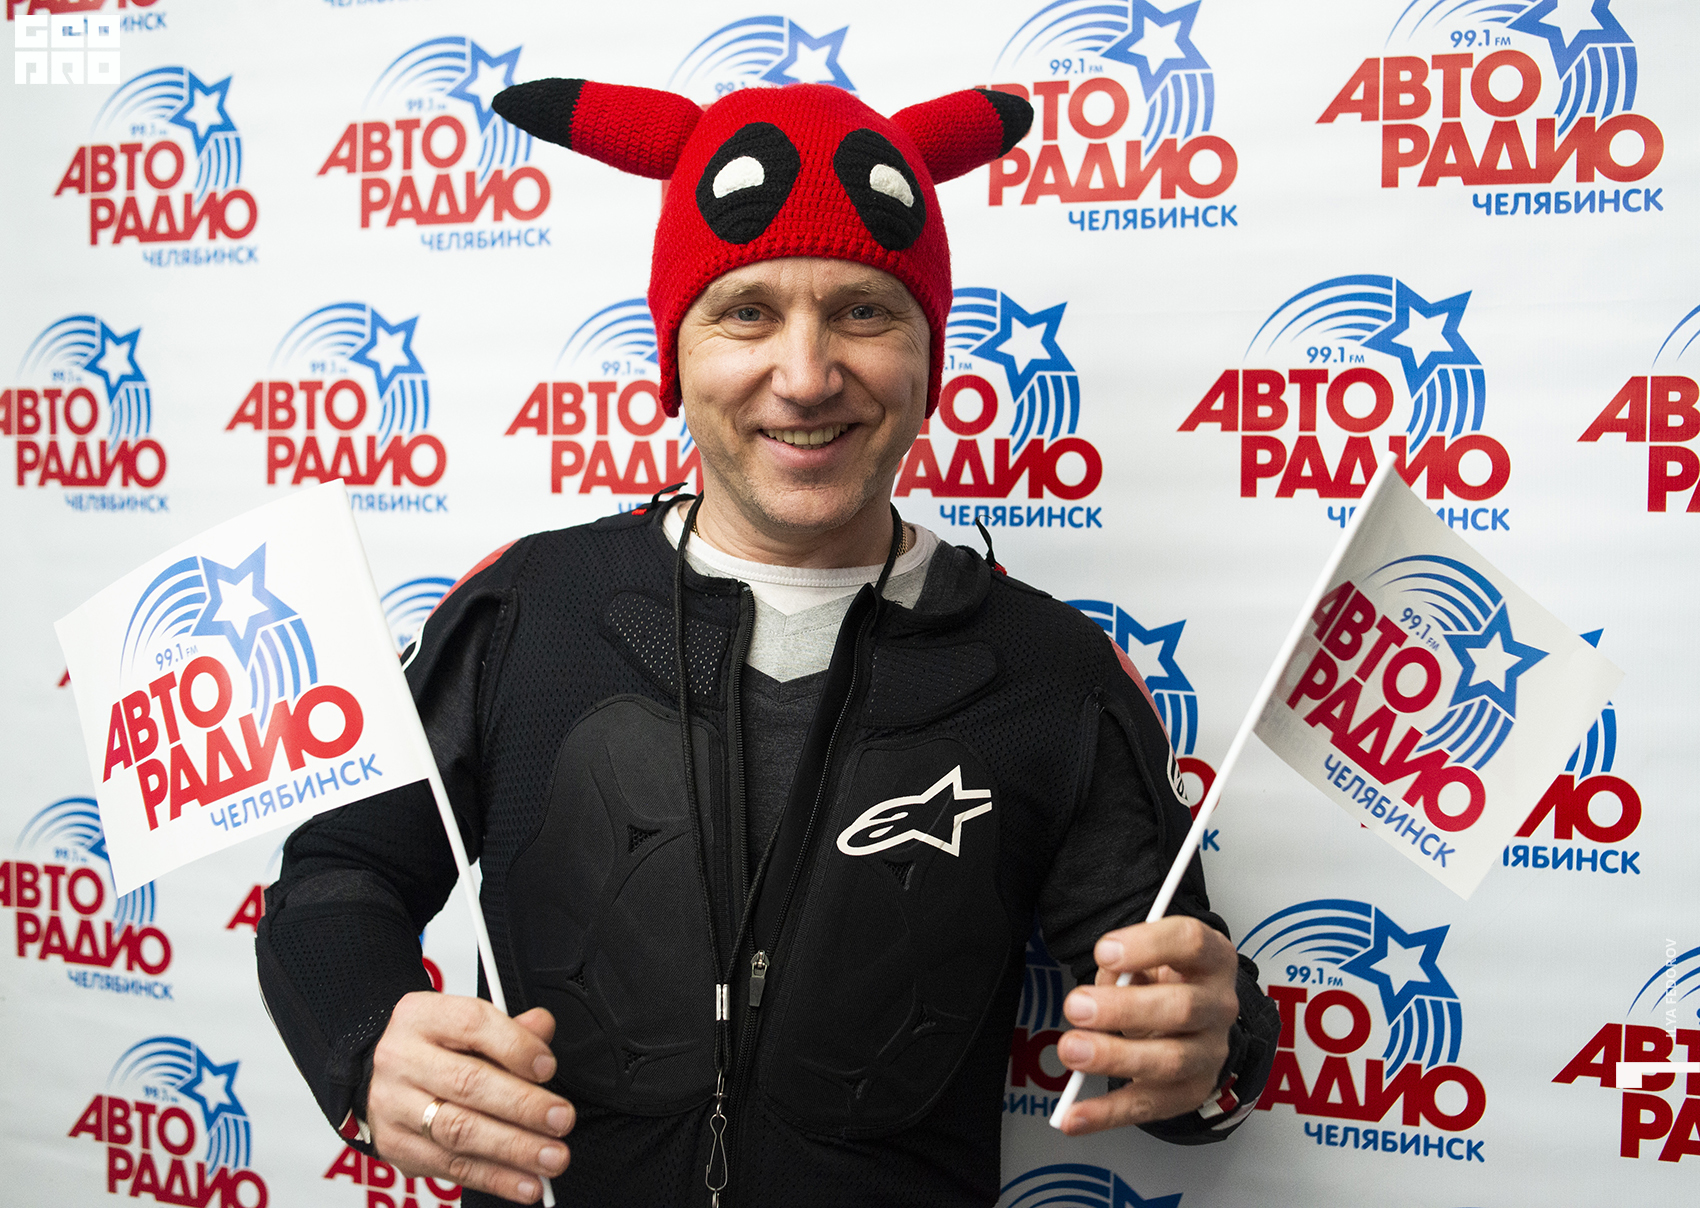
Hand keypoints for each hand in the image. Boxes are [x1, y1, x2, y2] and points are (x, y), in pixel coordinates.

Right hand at [367, 993, 574, 1203]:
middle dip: (523, 1106)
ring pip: (459, 1131)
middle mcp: (401, 1059)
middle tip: (561, 1120)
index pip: (472, 1024)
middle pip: (468, 1083)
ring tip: (550, 1156)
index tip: (548, 1068)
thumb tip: (543, 1028)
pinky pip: (451, 1166)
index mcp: (422, 1017)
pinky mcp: (397, 1147)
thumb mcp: (466, 1025)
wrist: (380, 1076)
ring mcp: (395, 1106)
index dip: (516, 1047)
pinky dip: (495, 1177)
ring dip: (514, 1149)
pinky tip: (526, 1182)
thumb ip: (510, 1028)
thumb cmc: (434, 1048)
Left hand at [1052, 916, 1238, 1134]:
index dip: (1148, 945)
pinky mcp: (1192, 1090)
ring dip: (1115, 1057)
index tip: (1104, 951)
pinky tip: (1074, 1115)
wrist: (1191, 1017)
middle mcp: (1219, 1004)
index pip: (1191, 942)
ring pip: (1170, 1060)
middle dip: (1124, 1009)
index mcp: (1211, 958)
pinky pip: (1150, 1105)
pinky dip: (1107, 1113)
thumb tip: (1095, 995)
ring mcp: (1210, 1051)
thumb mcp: (1144, 959)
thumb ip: (1122, 968)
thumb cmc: (1161, 980)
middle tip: (1076, 1006)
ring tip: (1071, 1050)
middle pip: (1182, 1007)